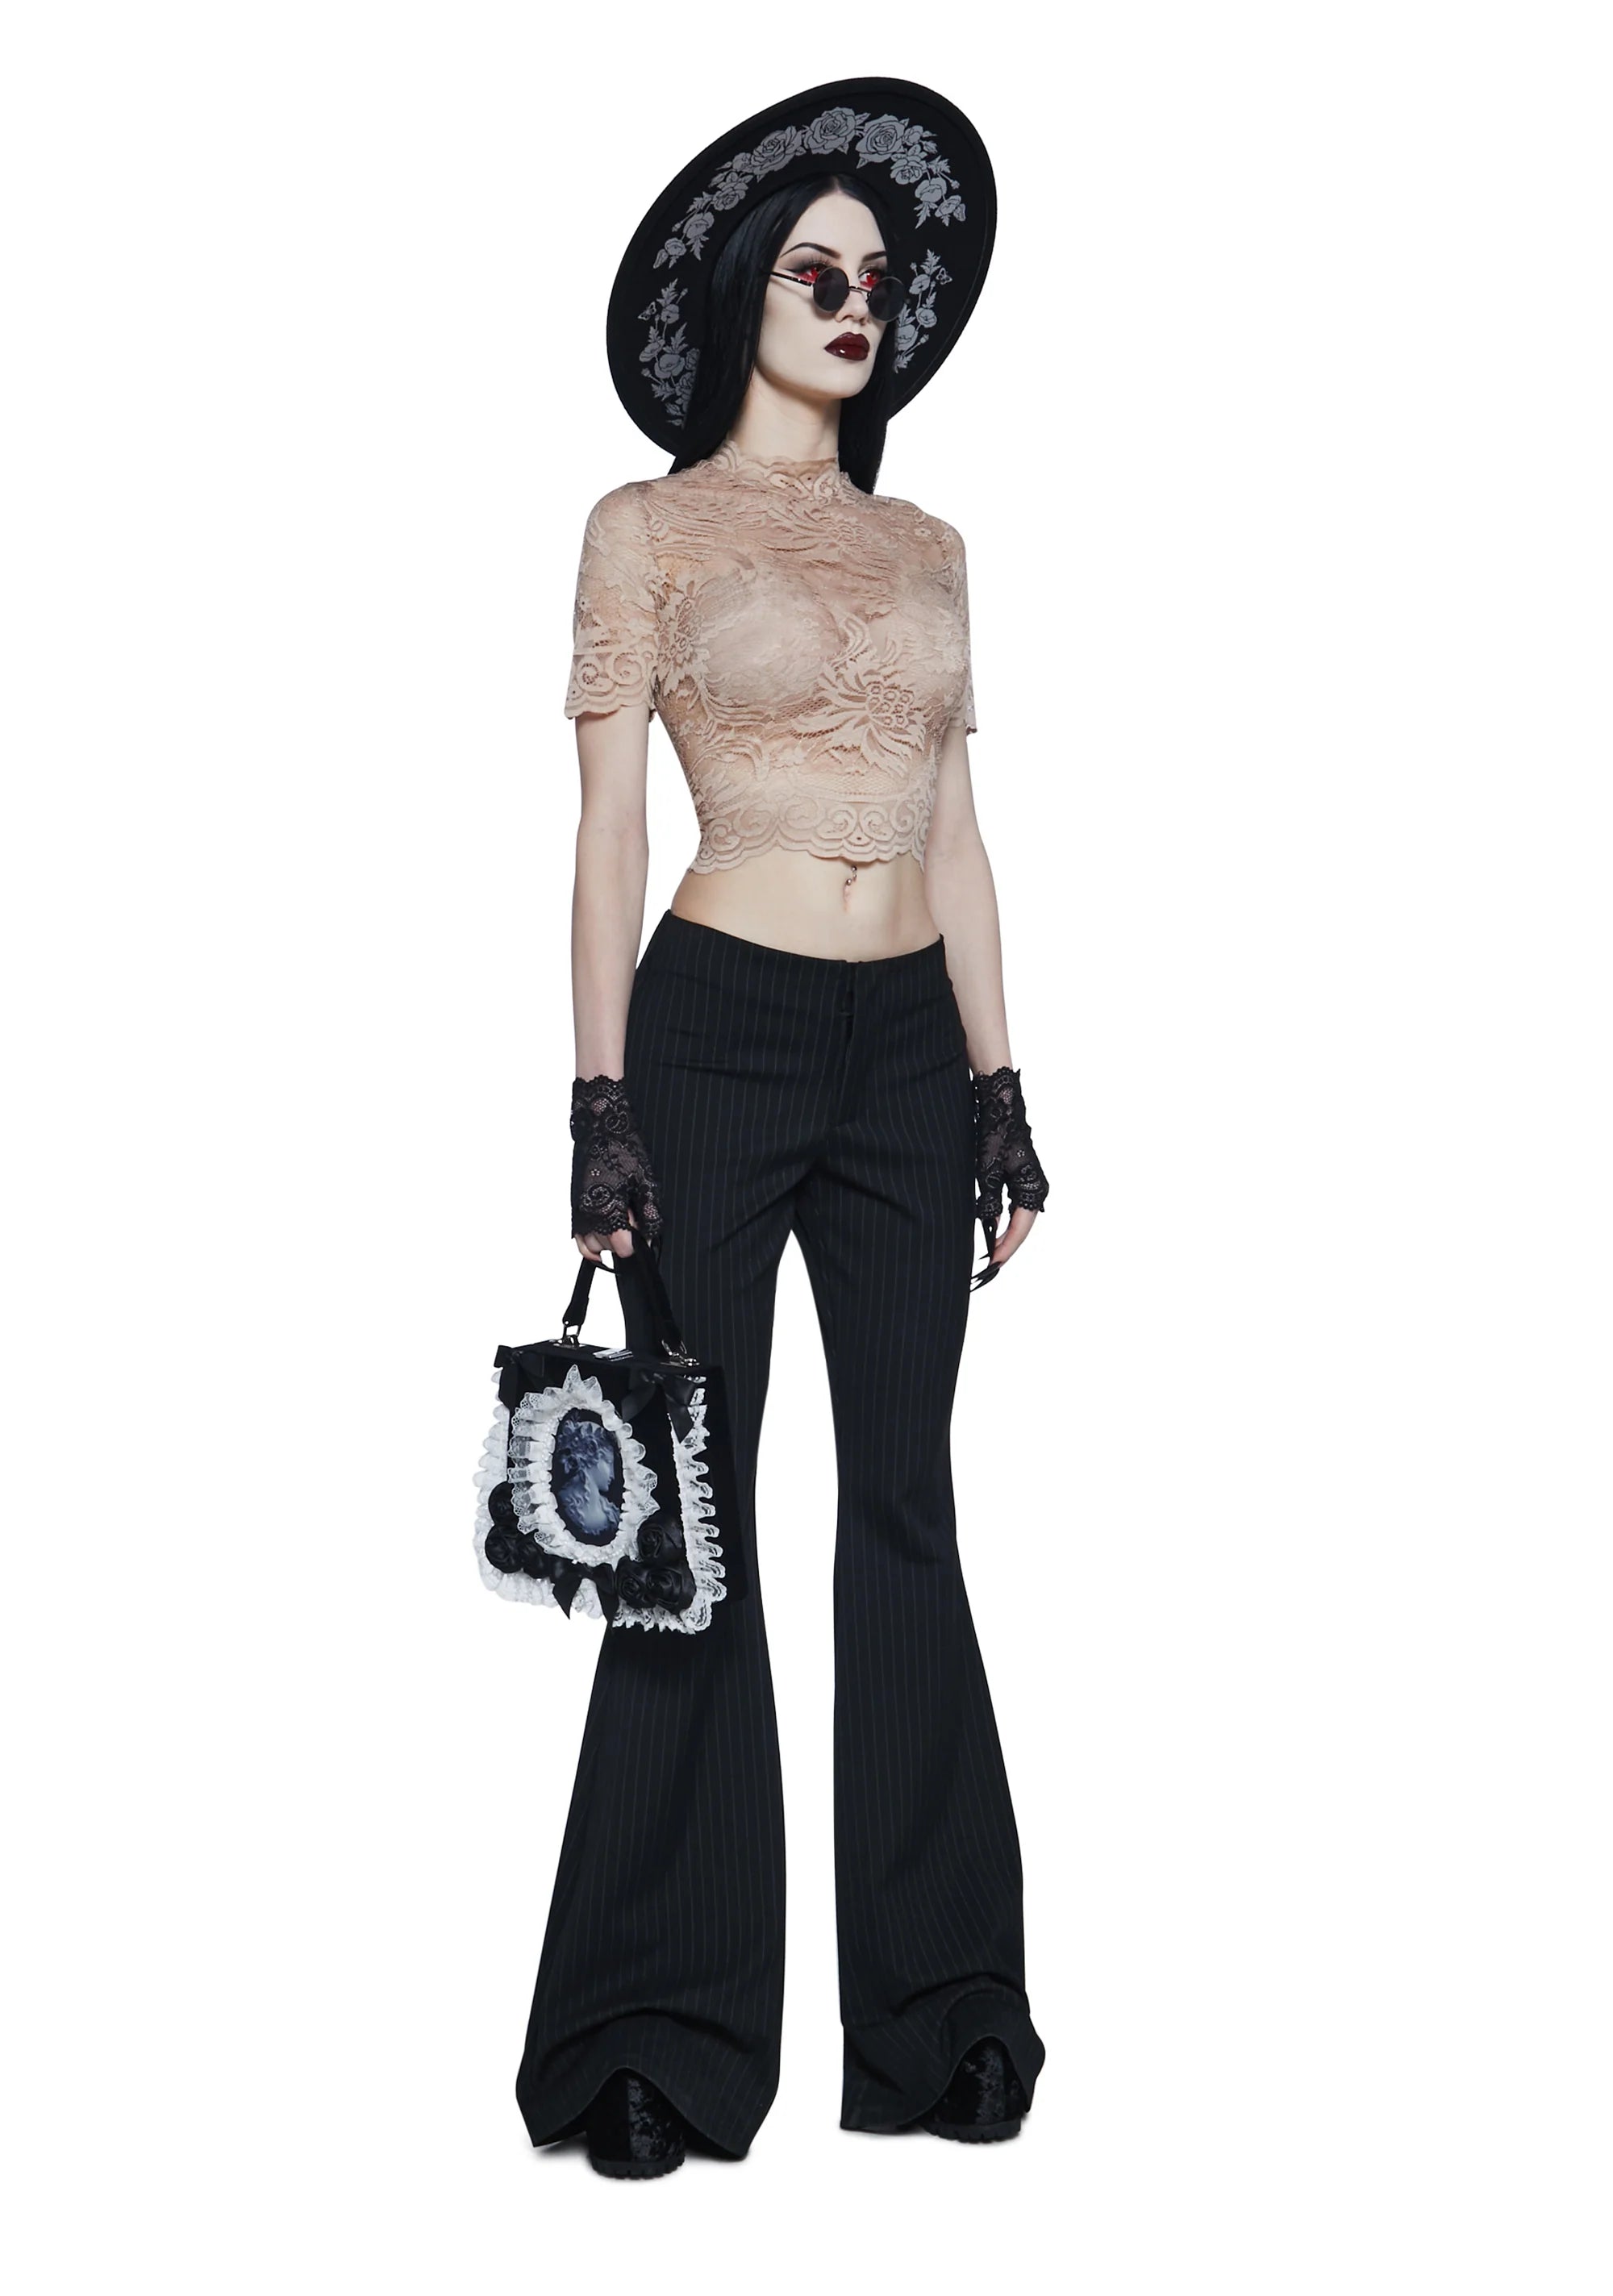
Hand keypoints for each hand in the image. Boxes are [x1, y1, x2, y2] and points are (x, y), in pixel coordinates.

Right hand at [570, 1075, 664, 1256]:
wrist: (601, 1125)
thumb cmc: (623, 1148)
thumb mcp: (646, 1181)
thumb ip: (649, 1214)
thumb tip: (649, 1238)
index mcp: (606, 1207)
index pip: (622, 1247)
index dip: (637, 1244)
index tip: (644, 1236)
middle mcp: (588, 1213)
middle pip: (607, 1246)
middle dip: (623, 1239)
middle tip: (634, 1221)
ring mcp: (578, 1211)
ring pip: (591, 1245)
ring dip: (607, 1240)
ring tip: (621, 1223)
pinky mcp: (573, 1207)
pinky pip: (578, 1237)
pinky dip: (590, 1242)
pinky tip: (605, 1233)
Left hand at [970, 1065, 1048, 1290]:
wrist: (999, 1105)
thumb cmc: (995, 1134)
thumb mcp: (988, 1172)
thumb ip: (989, 1202)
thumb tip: (988, 1226)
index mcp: (1033, 1188)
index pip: (1021, 1229)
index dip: (1006, 1248)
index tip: (992, 1263)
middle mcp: (1036, 1187)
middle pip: (1023, 1227)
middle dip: (1007, 1246)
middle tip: (989, 1265)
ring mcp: (1030, 1182)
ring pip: (1020, 1219)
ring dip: (1006, 1234)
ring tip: (990, 1252)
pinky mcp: (1021, 1177)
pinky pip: (1016, 1206)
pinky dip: (1005, 1219)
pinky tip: (993, 1228)